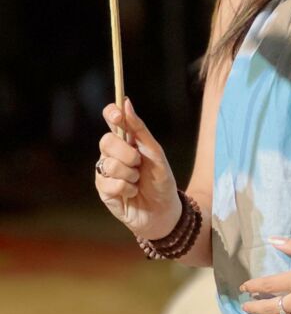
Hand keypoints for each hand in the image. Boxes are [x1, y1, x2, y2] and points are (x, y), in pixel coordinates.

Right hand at [95, 97, 180, 238]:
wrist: (164, 211)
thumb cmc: (161, 180)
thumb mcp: (155, 153)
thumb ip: (139, 129)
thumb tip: (126, 102)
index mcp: (126, 140)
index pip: (111, 118)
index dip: (111, 114)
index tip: (118, 116)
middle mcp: (113, 153)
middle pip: (106, 141)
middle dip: (127, 153)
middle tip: (138, 163)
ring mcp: (106, 171)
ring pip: (109, 164)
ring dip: (130, 174)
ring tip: (137, 181)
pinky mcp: (103, 190)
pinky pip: (110, 183)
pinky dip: (126, 188)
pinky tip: (132, 193)